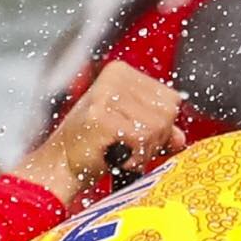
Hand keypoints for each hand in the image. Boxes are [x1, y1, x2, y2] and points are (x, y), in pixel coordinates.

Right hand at [15, 60, 184, 200]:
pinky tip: (114, 157)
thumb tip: (180, 138)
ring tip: (119, 152)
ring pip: (157, 127)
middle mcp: (115, 77)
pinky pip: (141, 139)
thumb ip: (157, 130)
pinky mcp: (100, 116)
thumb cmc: (93, 148)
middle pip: (167, 112)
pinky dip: (133, 158)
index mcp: (122, 72)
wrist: (60, 167)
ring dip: (142, 151)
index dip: (161, 127)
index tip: (134, 137)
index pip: (172, 100)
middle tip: (126, 147)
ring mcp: (105, 94)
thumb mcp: (131, 131)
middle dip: (154, 140)